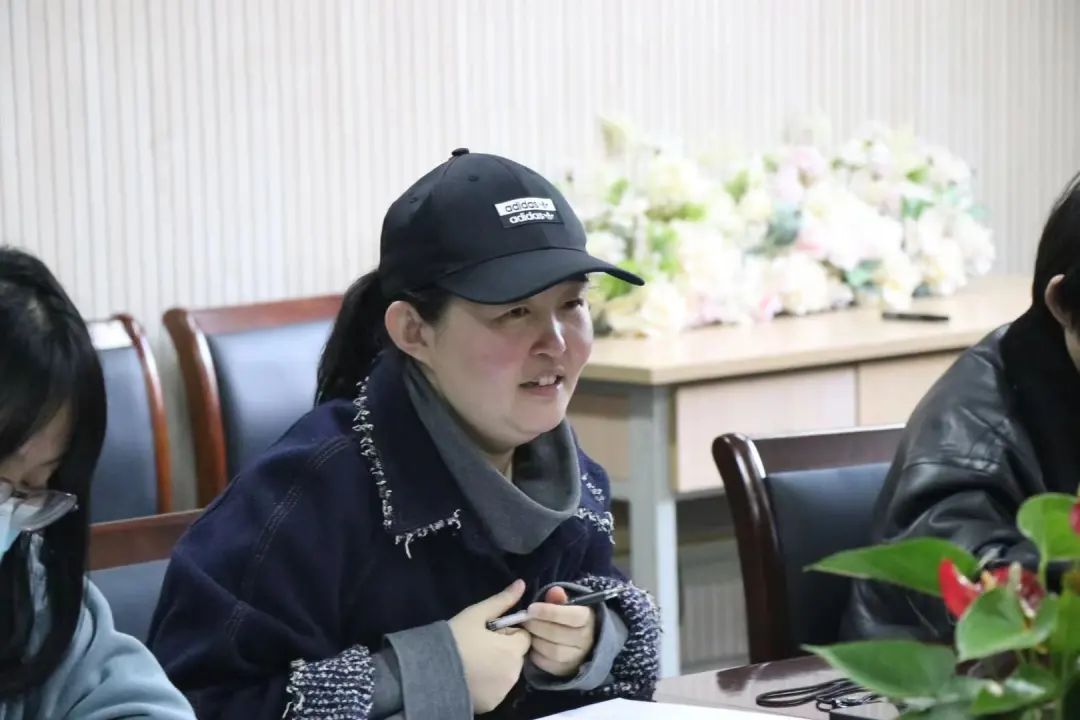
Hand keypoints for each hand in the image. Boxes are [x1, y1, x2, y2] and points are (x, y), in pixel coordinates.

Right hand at [448, 579, 531, 713]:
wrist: (430, 671)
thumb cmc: (455, 638)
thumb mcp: (477, 615)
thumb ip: (502, 601)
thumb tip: (521, 584)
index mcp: (513, 650)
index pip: (523, 637)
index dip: (507, 633)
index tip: (488, 633)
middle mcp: (514, 673)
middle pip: (517, 656)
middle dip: (503, 650)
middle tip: (479, 647)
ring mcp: (503, 691)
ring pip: (507, 673)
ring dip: (497, 666)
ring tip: (473, 662)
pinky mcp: (492, 704)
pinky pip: (497, 689)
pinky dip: (489, 684)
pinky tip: (471, 677)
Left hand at [524, 586, 596, 676]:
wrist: (580, 642)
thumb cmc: (568, 618)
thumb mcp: (568, 604)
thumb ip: (559, 598)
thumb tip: (554, 591)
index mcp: (588, 619)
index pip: (572, 616)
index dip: (550, 612)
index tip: (531, 608)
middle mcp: (586, 640)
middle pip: (558, 634)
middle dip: (536, 626)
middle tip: (524, 619)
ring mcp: (577, 657)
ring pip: (553, 651)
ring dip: (535, 640)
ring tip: (527, 631)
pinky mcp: (565, 670)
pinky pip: (547, 664)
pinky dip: (535, 654)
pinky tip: (531, 644)